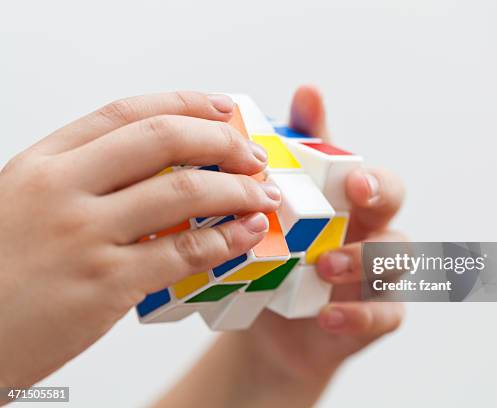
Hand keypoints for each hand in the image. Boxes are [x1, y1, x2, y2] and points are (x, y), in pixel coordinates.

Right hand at [0, 92, 280, 386]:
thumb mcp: (22, 205)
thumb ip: (81, 183)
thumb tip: (157, 173)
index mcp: (42, 163)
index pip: (126, 113)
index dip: (184, 105)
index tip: (223, 109)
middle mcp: (61, 188)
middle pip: (162, 140)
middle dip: (221, 142)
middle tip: (253, 155)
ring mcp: (83, 235)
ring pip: (183, 192)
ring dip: (237, 190)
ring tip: (264, 195)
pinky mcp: (104, 284)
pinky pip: (183, 252)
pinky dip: (226, 239)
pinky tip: (248, 233)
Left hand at [157, 86, 407, 407]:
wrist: (275, 323)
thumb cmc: (281, 253)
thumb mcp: (279, 208)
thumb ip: (291, 160)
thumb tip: (303, 92)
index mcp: (348, 203)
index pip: (371, 177)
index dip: (366, 173)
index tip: (348, 174)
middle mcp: (370, 230)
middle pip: (393, 201)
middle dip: (378, 193)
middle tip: (355, 191)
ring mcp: (377, 273)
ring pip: (396, 258)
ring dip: (363, 258)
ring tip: (324, 263)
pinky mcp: (374, 315)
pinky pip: (385, 314)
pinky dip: (359, 315)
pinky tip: (328, 315)